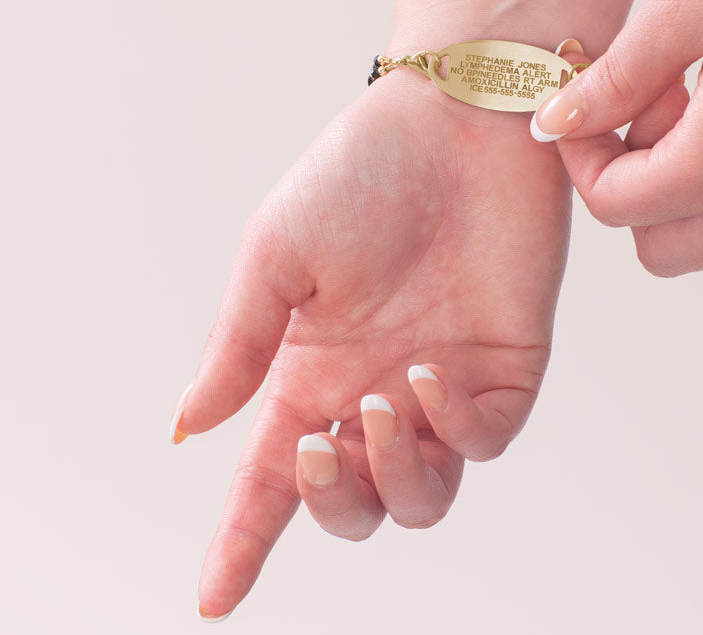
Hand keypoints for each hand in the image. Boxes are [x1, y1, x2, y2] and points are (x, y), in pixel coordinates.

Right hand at [171, 70, 571, 618]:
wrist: (460, 120)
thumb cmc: (361, 174)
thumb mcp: (279, 253)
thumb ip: (241, 342)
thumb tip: (191, 424)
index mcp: (313, 367)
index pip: (271, 478)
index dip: (241, 541)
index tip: (213, 599)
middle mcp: (375, 386)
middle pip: (354, 502)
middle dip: (330, 501)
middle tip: (317, 445)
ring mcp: (443, 382)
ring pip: (422, 492)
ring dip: (391, 475)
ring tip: (377, 404)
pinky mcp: (507, 366)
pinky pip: (484, 439)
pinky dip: (452, 429)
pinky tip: (429, 376)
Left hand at [532, 0, 702, 275]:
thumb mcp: (687, 5)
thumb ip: (613, 80)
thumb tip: (557, 120)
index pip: (611, 206)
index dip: (578, 157)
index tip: (580, 106)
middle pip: (655, 247)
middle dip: (625, 185)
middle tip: (641, 106)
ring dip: (675, 189)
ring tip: (693, 100)